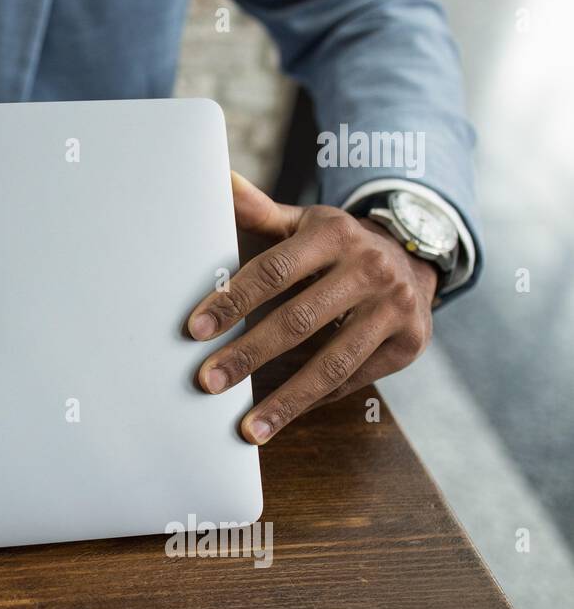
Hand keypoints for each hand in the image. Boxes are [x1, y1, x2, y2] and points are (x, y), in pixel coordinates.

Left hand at [187, 172, 437, 443]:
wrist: (413, 257)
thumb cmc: (337, 245)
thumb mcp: (304, 223)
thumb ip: (258, 211)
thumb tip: (217, 180)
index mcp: (333, 234)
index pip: (275, 271)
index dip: (233, 301)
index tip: (195, 330)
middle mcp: (369, 269)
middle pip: (298, 320)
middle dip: (249, 354)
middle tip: (208, 382)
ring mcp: (395, 308)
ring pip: (332, 363)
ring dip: (285, 399)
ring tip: (247, 428)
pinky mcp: (408, 343)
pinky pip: (353, 380)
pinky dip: (315, 401)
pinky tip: (281, 419)